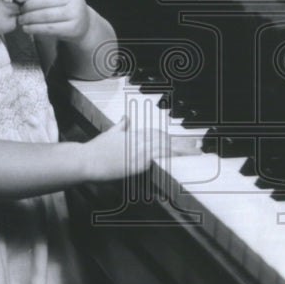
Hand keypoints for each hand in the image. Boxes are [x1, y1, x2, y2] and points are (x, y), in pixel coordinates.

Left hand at [16, 0, 90, 40]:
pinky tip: (27, 29)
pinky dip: (35, 29)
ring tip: (20, 20)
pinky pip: (49, 28)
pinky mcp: (73, 28)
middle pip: (44, 1)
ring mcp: (75, 14)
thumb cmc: (65, 8)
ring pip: (45, 15)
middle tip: (18, 11)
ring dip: (29, 18)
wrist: (85, 24)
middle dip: (27, 6)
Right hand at [83, 117, 203, 181]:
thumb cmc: (96, 149)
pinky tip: (178, 159)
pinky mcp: (134, 165)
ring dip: (181, 149)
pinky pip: (155, 160)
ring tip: (194, 151)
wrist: (86, 160)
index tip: (184, 140)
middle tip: (197, 145)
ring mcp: (137, 153)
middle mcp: (138, 142)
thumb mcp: (110, 134)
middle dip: (182, 143)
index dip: (172, 137)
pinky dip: (167, 158)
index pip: (158, 135)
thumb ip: (120, 126)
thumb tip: (125, 118)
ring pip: (164, 148)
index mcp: (133, 135)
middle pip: (165, 140)